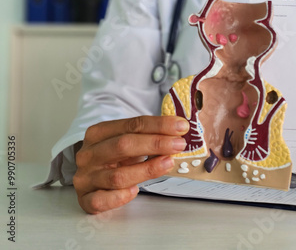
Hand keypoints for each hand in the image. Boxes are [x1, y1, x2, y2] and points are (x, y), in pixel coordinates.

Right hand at [73, 116, 187, 213]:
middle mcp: (89, 154)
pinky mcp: (85, 199)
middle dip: (155, 144)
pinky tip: (135, 191)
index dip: (158, 125)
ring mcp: (85, 177)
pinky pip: (101, 200)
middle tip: (179, 144)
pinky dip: (120, 197)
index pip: (132, 125)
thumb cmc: (113, 158)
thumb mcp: (126, 142)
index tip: (181, 127)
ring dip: (146, 169)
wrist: (86, 178)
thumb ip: (147, 137)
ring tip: (168, 163)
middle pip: (123, 146)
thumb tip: (178, 133)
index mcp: (98, 133)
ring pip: (117, 176)